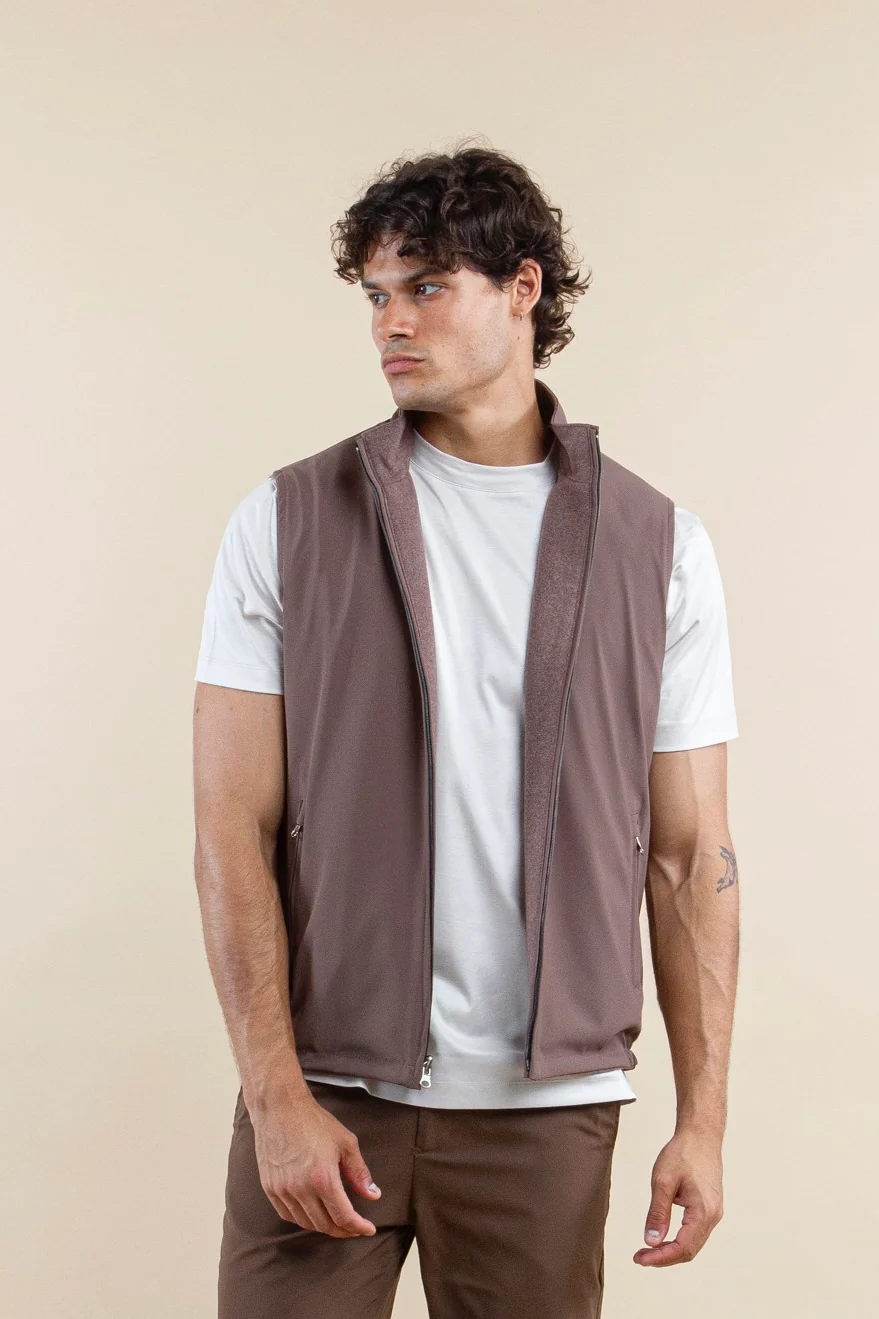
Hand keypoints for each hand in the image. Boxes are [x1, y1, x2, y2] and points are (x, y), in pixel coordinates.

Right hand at [251, 1089, 381, 1237]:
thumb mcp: (345, 1143)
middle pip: (325, 1225)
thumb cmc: (314, 1122)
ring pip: (305, 1223)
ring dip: (324, 1227)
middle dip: (343, 1230)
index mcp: (323, 1179)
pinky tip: (312, 1214)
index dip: (358, 1227)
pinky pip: (287, 1214)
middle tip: (355, 1227)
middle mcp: (301, 1189)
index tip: (368, 1229)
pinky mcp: (269, 1187)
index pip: (343, 1216)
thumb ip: (359, 1172)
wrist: (279, 1107)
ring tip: (336, 1222)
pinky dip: (302, 1219)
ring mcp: (282, 1190)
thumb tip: (373, 1195)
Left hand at [634, 1127, 723, 1265]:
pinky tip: (664, 1237)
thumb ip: (658, 1213)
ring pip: (693, 1243)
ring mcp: (714, 1213)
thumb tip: (651, 1242)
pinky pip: (696, 1232)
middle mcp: (713, 1216)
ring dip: (671, 1250)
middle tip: (640, 1257)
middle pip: (689, 1250)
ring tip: (648, 1250)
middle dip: (664, 1257)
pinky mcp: (710, 1207)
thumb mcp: (663, 1181)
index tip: (640, 1259)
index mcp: (703, 1212)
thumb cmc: (683, 1153)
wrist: (701, 1135)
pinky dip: (679, 1240)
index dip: (660, 1258)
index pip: (683, 1248)